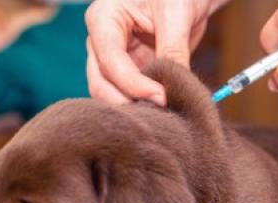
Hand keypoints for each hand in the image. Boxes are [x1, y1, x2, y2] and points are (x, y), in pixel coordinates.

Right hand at [85, 0, 229, 105]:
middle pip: (101, 84)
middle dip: (128, 103)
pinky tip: (164, 111)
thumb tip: (175, 88)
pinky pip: (129, 97)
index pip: (110, 62)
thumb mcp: (176, 14)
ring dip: (134, 108)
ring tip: (163, 114)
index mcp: (103, 20)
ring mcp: (112, 60)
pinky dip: (144, 106)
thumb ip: (173, 50)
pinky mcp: (128, 73)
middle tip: (160, 113)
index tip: (162, 98)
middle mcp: (101, 42)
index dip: (134, 85)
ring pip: (111, 96)